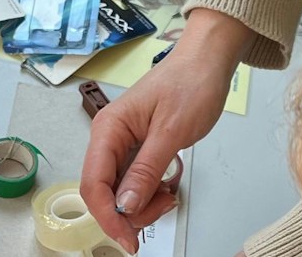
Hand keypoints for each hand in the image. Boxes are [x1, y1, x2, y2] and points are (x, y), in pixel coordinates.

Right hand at [80, 10, 252, 252]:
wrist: (207, 62)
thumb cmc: (190, 83)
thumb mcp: (171, 131)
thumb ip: (146, 171)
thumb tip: (125, 206)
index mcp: (109, 128)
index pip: (93, 183)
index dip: (108, 216)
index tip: (129, 239)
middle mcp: (110, 137)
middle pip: (104, 192)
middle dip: (129, 211)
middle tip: (163, 207)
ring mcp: (123, 144)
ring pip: (120, 191)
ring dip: (142, 204)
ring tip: (168, 194)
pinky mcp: (138, 148)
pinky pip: (134, 182)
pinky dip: (149, 192)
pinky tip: (167, 187)